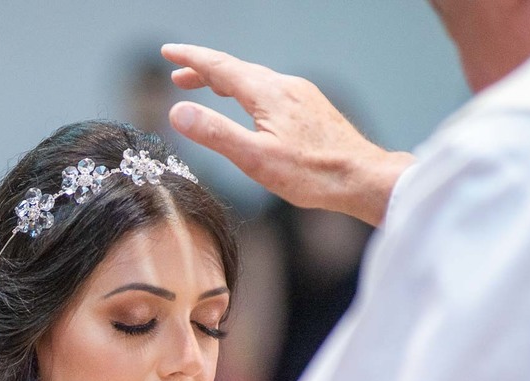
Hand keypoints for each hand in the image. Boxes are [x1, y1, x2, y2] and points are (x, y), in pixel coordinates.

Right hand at [161, 43, 414, 225]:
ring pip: (255, 79)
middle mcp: (285, 86)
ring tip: (207, 88)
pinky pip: (271, 90)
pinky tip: (250, 106)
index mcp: (268, 94)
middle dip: (204, 70)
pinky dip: (248, 91)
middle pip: (236, 70)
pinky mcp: (311, 107)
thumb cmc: (311, 174)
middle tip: (177, 77)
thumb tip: (177, 111)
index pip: (220, 67)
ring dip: (226, 81)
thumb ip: (215, 133)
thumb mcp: (255, 159)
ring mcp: (301, 95)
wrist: (362, 177)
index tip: (167, 53)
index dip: (191, 59)